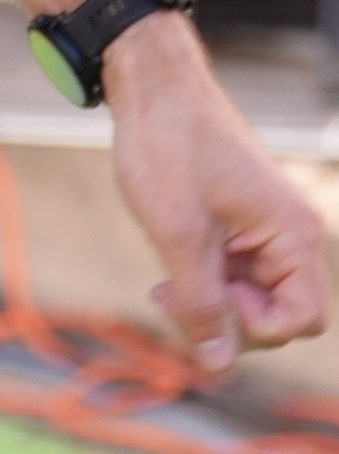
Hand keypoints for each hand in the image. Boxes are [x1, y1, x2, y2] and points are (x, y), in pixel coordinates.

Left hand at [103, 20, 328, 376]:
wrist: (152, 88)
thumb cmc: (168, 148)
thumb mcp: (179, 234)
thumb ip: (202, 302)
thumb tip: (219, 365)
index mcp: (294, 234)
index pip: (302, 320)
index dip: (254, 327)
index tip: (206, 297)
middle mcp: (290, 235)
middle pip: (277, 316)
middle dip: (226, 318)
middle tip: (171, 293)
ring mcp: (265, 232)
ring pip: (250, 300)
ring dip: (208, 301)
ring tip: (165, 281)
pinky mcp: (240, 228)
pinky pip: (233, 277)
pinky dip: (202, 281)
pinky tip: (169, 268)